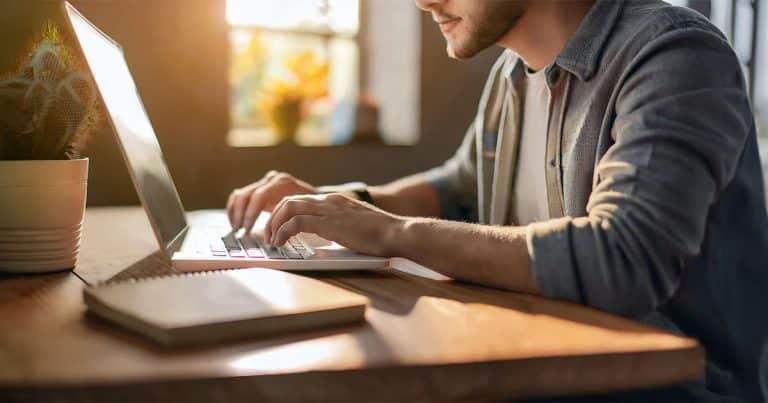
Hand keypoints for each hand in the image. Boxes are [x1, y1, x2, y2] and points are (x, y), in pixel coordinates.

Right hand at [226, 171, 317, 230]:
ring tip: (236, 229)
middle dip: (240, 215)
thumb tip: (280, 234)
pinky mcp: (258, 188)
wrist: (316, 197)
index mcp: (282, 183)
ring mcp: (263, 182)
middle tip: (239, 231)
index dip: (251, 214)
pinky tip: (235, 222)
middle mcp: (271, 179)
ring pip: (239, 195)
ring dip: (235, 213)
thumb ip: (290, 218)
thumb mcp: (304, 211)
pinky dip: (234, 209)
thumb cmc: (312, 207)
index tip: (247, 230)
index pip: (259, 196)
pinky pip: (239, 196)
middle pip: (246, 195)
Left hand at [265, 193, 404, 256]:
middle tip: (268, 235)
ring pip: (288, 208)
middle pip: (289, 201)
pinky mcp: (329, 223)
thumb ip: (340, 226)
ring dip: (274, 225)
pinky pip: (296, 223)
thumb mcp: (356, 226)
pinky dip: (283, 232)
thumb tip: (329, 237)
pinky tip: (281, 244)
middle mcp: (329, 201)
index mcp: (335, 201)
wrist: (397, 233)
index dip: (283, 213)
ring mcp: (329, 210)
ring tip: (272, 241)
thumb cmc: (382, 235)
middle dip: (273, 218)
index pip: (300, 200)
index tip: (277, 229)